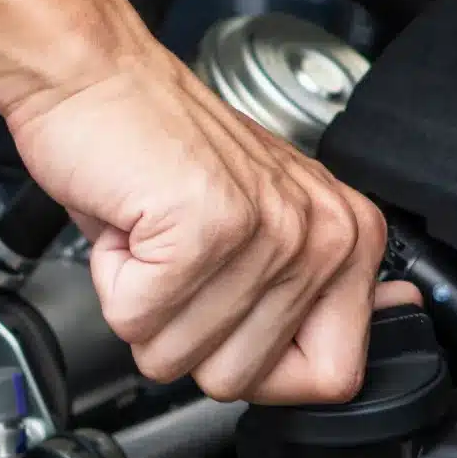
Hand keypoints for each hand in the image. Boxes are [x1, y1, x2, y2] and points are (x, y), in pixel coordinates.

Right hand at [6, 40, 420, 403]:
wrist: (96, 79)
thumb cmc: (163, 153)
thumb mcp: (255, 229)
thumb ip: (310, 294)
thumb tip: (360, 350)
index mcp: (348, 236)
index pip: (335, 376)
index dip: (264, 374)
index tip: (231, 326)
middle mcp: (321, 233)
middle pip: (242, 378)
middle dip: (185, 335)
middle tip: (178, 262)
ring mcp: (268, 230)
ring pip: (181, 355)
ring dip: (144, 305)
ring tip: (156, 237)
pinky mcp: (206, 226)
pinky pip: (139, 318)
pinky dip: (115, 281)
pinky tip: (134, 226)